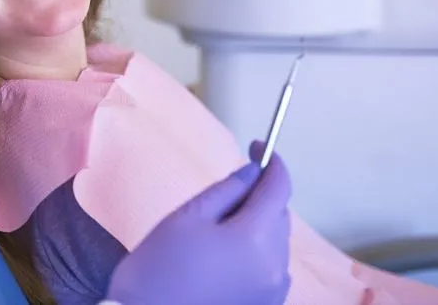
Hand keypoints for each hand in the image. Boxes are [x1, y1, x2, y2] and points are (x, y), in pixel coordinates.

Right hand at [106, 143, 292, 304]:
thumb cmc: (157, 270)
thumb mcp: (187, 217)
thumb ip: (226, 190)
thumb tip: (253, 172)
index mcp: (256, 240)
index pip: (279, 189)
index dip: (272, 163)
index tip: (257, 147)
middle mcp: (275, 268)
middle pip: (279, 215)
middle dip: (260, 196)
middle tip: (228, 191)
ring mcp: (273, 292)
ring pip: (276, 242)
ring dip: (258, 225)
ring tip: (220, 228)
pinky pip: (270, 267)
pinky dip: (257, 251)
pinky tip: (227, 254)